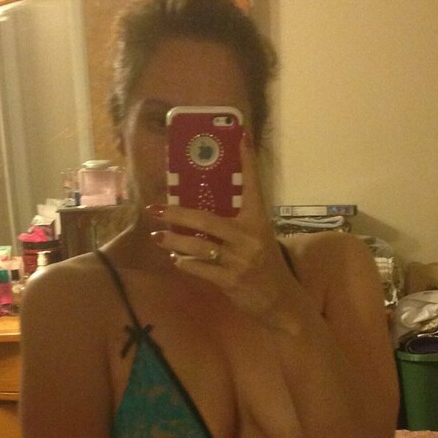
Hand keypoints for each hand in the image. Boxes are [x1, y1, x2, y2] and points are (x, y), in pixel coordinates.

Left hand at [148, 134, 302, 326]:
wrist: (282, 301)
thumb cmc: (266, 266)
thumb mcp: (259, 239)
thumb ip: (238, 225)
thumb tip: (204, 212)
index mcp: (259, 221)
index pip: (253, 185)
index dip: (247, 161)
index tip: (240, 135)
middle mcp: (249, 237)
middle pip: (207, 220)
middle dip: (177, 214)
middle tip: (156, 208)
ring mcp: (240, 260)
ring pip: (198, 247)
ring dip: (174, 242)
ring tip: (157, 237)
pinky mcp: (231, 281)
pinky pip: (201, 269)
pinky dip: (186, 264)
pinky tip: (176, 260)